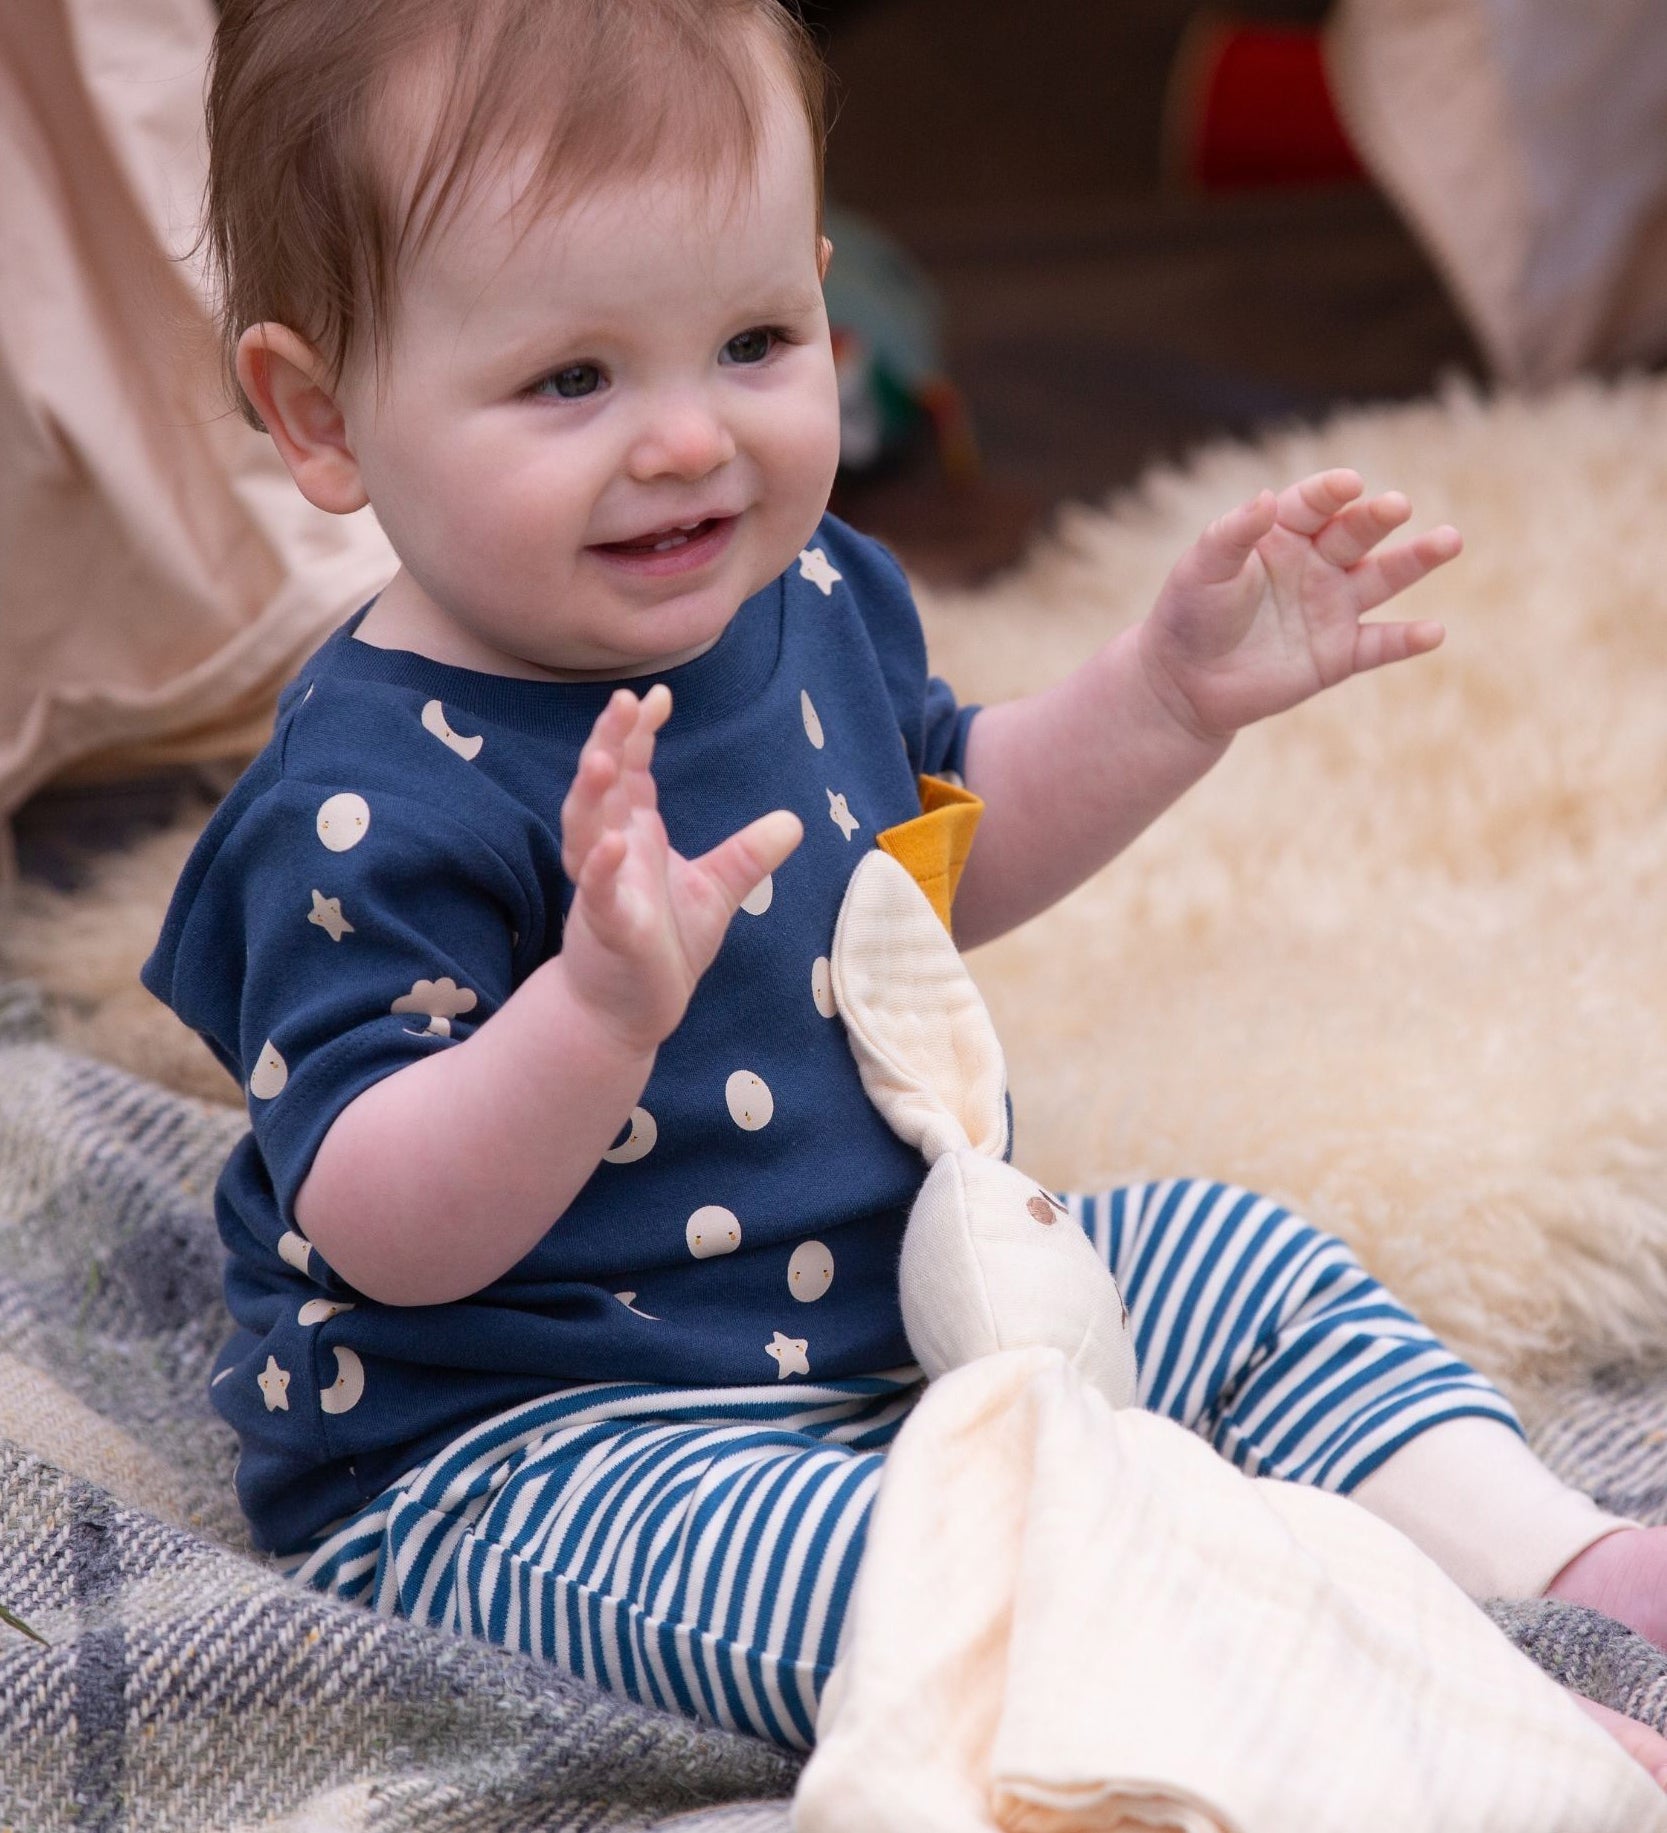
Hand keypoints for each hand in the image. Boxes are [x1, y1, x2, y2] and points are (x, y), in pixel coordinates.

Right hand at [558, 685, 801, 1052]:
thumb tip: (793, 821)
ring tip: (603, 760)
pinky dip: (601, 868)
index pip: (631, 771)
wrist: (631, 1011)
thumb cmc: (665, 947)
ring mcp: (602, 888)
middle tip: (622, 703)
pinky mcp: (606, 928)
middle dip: (608, 744)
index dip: (638, 734)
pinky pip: (598, 893)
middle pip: (602, 787)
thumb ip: (746, 855)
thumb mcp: (717, 892)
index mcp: (635, 835)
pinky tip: (612, 845)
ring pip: (585, 831)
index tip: (655, 695)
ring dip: (591, 796)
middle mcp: (610, 852)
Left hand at [1139, 469, 1461, 740]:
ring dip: (1417, 560)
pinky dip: (1407, 640)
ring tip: (1449, 540)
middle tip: (1397, 506)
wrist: (1183, 684)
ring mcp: (1332, 607)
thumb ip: (1231, 534)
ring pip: (1382, 578)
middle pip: (1356, 533)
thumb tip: (1265, 497)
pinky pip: (1379, 644)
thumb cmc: (1188, 617)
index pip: (1314, 504)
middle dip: (1378, 518)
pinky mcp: (1338, 654)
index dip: (1330, 492)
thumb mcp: (1201, 571)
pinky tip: (1433, 632)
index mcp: (1282, 534)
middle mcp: (1316, 564)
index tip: (1348, 484)